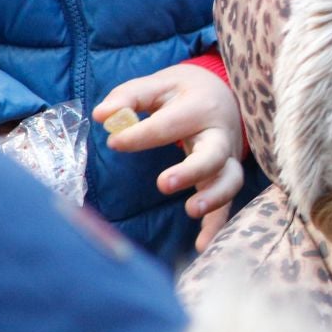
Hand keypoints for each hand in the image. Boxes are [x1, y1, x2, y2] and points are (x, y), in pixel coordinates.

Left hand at [95, 63, 243, 250]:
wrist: (220, 92)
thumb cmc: (180, 93)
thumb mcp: (156, 85)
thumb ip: (128, 98)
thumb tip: (102, 116)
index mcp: (200, 106)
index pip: (169, 125)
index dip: (139, 136)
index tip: (114, 143)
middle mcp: (219, 134)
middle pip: (214, 154)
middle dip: (192, 170)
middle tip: (164, 184)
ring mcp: (227, 158)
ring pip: (229, 179)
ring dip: (214, 198)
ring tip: (191, 211)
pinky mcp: (225, 177)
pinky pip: (227, 203)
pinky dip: (217, 225)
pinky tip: (201, 247)